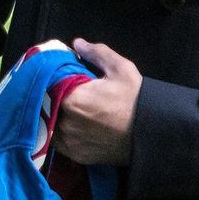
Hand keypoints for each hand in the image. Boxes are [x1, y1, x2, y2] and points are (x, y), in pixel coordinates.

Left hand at [54, 38, 143, 165]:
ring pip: (50, 123)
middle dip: (52, 96)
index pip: (47, 85)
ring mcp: (69, 142)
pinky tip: (72, 123)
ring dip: (54, 114)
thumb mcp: (120, 69)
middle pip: (47, 105)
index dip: (51, 79)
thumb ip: (96, 53)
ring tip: (68, 107)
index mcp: (72, 100)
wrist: (152, 134)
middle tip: (63, 90)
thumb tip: (77, 44)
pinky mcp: (75, 155)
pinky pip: (58, 140)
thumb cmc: (135, 100)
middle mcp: (65, 123)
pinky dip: (61, 131)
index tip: (57, 75)